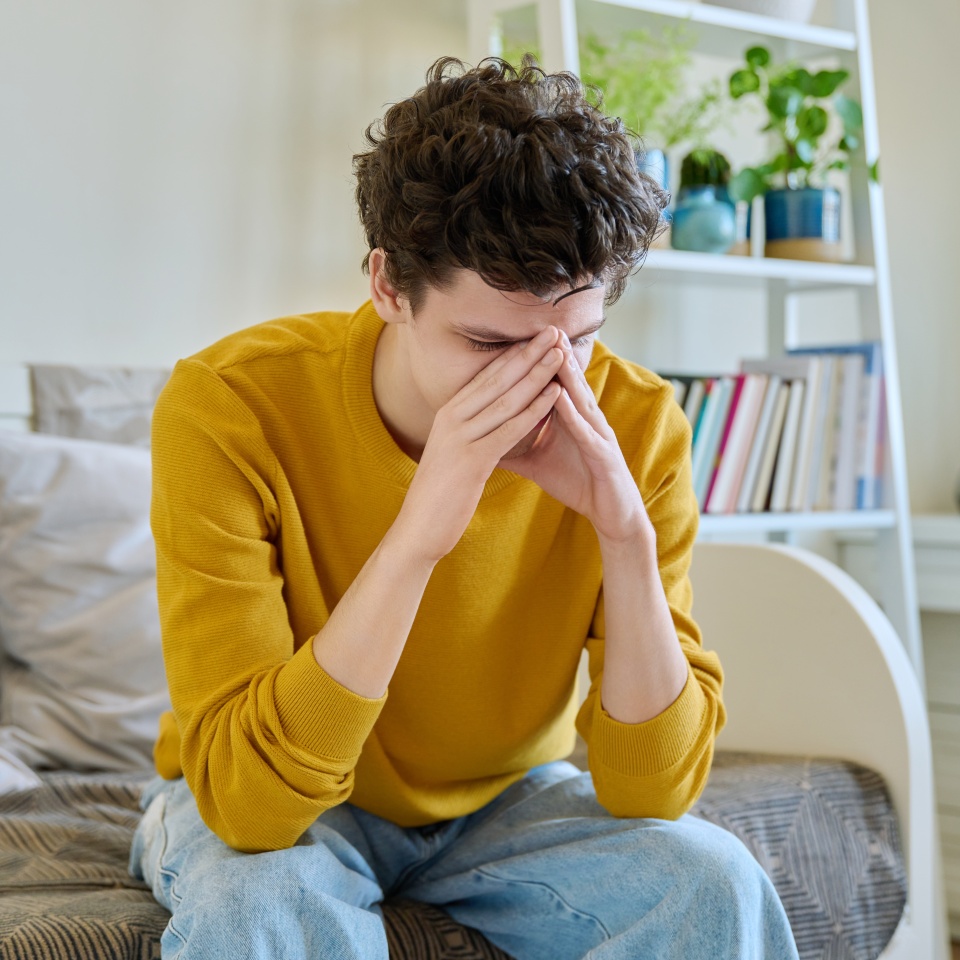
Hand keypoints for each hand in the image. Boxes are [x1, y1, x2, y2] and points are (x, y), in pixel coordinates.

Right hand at [394, 326, 564, 562]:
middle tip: (553, 331)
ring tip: (561, 355)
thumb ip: (470, 430)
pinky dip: (534, 410)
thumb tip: (490, 415)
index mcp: (448, 413)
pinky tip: (555, 396)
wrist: (418, 529)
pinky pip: (509, 429)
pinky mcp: (472, 460)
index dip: (513, 353)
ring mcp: (460, 437)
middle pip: (497, 378)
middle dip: (528, 353)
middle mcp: (451, 418)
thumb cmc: (440, 494)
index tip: (536, 335)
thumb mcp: (452, 453)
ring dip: (537, 374)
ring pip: (506, 398)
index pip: (486, 376)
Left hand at [504, 333, 649, 543]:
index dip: (537, 363)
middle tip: (543, 328)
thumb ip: (513, 448)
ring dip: (569, 375)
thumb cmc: (576, 483)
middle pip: (568, 383)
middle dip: (556, 356)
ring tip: (555, 350)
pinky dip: (573, 415)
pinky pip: (586, 431)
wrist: (609, 512)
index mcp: (570, 419)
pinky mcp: (603, 454)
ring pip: (580, 399)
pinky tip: (562, 399)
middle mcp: (586, 420)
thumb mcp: (538, 463)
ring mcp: (597, 434)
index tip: (520, 339)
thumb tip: (482, 441)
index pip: (551, 384)